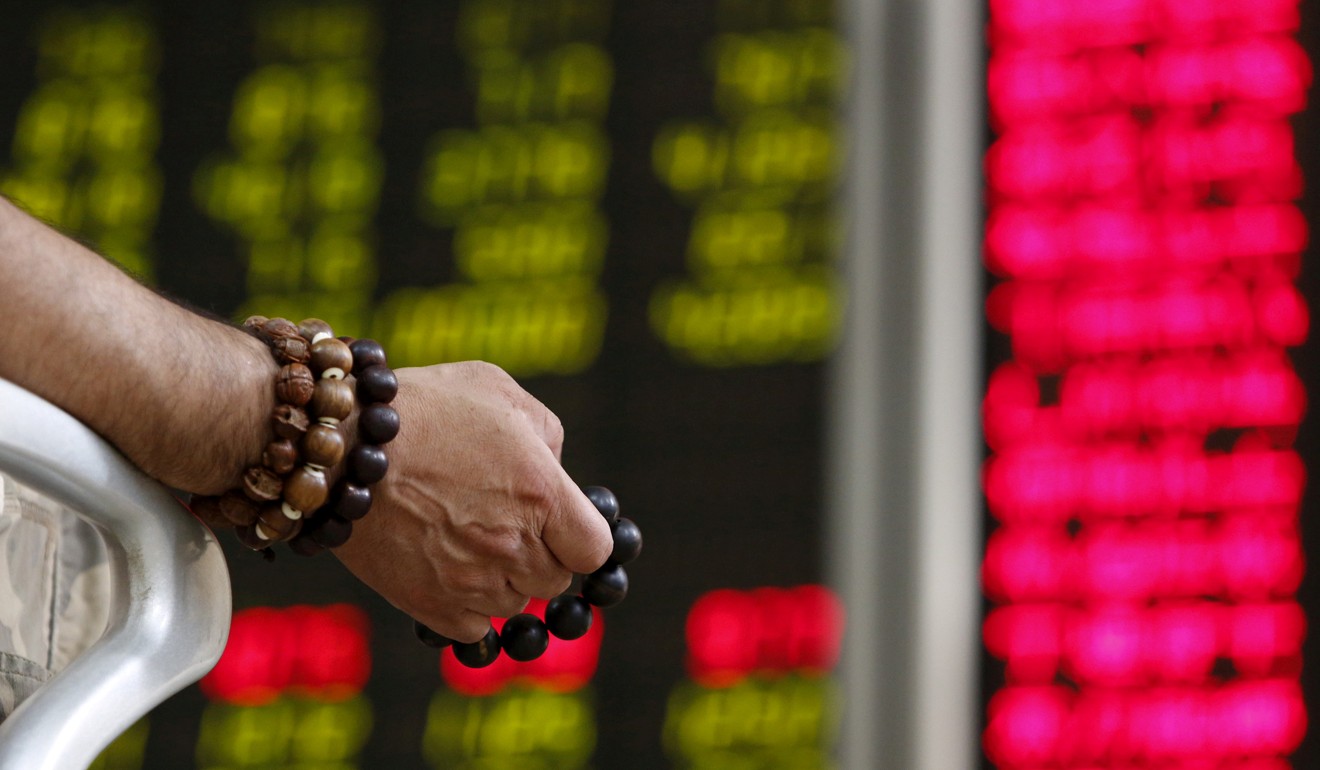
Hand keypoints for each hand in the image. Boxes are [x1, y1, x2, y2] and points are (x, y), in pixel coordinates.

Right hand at [332, 361, 612, 642]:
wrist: (341, 444)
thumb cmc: (422, 406)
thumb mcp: (497, 390)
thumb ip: (545, 432)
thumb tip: (557, 468)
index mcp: (542, 492)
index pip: (595, 549)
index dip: (581, 537)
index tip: (563, 524)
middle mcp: (513, 544)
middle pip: (555, 579)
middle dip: (539, 554)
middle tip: (503, 523)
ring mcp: (471, 580)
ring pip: (514, 603)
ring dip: (502, 579)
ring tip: (466, 539)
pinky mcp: (430, 605)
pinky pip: (474, 628)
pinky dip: (468, 608)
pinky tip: (449, 571)